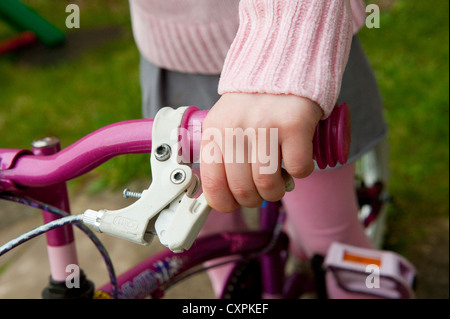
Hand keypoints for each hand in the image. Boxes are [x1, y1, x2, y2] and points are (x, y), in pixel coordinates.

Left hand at [200, 93, 322, 212]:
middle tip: (262, 190)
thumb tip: (222, 195)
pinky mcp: (294, 124)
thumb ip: (222, 154)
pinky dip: (301, 172)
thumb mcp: (225, 122)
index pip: (212, 183)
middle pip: (242, 189)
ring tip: (280, 181)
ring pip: (268, 184)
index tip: (234, 204)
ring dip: (276, 191)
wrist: (281, 63)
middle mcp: (236, 129)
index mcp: (215, 131)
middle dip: (254, 199)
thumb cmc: (253, 101)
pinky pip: (298, 169)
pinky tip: (298, 161)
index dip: (224, 203)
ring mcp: (266, 126)